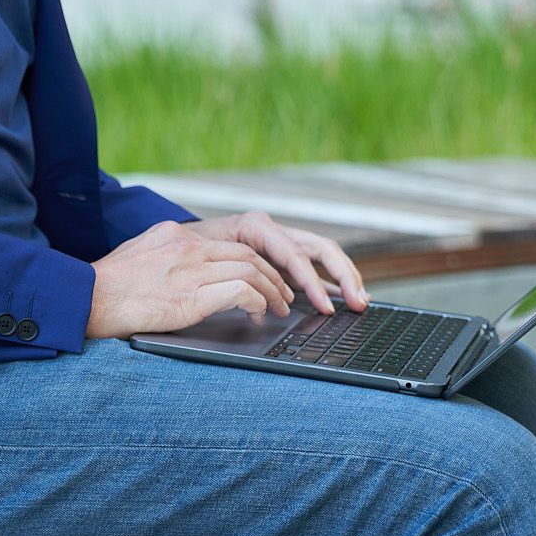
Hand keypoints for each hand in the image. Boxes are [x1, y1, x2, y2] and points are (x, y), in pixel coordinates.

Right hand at [87, 218, 295, 340]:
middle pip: (247, 254)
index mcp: (175, 236)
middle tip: (283, 295)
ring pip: (251, 271)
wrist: (88, 298)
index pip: (228, 244)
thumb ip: (162, 256)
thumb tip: (177, 269)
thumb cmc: (105, 287)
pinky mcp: (193, 296)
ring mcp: (191, 270)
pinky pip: (241, 291)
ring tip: (279, 309)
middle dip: (272, 276)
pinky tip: (258, 314)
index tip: (263, 280)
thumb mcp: (136, 256)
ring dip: (272, 292)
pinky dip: (257, 302)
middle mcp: (187, 247)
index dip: (254, 263)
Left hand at [185, 210, 369, 317]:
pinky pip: (313, 263)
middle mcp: (272, 230)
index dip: (312, 283)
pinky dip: (331, 279)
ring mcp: (279, 240)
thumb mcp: (205, 260)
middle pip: (320, 247)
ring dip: (345, 275)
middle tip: (359, 303)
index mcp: (255, 226)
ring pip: (323, 253)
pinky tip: (345, 295)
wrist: (175, 244)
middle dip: (344, 275)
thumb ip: (234, 279)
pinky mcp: (282, 254)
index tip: (325, 308)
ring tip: (361, 300)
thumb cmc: (187, 254)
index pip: (295, 255)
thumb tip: (263, 309)